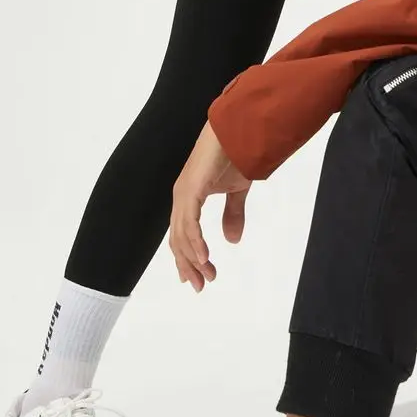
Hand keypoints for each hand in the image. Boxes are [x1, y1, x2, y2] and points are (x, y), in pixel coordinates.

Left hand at [170, 121, 252, 292]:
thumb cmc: (235, 154)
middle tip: (201, 286)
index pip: (181, 235)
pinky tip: (204, 257)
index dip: (187, 259)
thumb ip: (232, 214)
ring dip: (194, 258)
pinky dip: (195, 242)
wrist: (238, 130)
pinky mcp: (191, 189)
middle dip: (188, 265)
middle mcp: (181, 197)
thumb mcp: (236, 191)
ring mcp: (184, 193)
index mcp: (188, 198)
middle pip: (178, 240)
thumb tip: (231, 241)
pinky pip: (189, 222)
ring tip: (207, 275)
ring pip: (182, 235)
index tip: (196, 279)